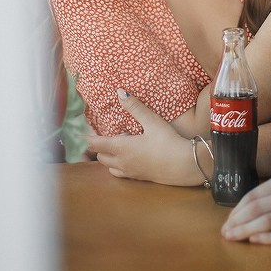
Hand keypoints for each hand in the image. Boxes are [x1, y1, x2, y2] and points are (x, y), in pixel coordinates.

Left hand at [86, 89, 202, 185]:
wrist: (185, 165)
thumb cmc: (168, 141)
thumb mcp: (152, 121)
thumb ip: (135, 107)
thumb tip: (119, 92)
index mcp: (121, 148)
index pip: (95, 144)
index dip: (88, 138)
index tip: (85, 132)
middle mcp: (122, 162)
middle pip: (100, 157)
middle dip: (101, 147)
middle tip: (113, 134)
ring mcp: (131, 172)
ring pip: (110, 167)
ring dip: (110, 157)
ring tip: (123, 146)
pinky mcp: (140, 178)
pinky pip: (122, 173)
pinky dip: (120, 165)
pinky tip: (133, 157)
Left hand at [221, 169, 270, 244]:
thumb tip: (246, 208)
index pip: (253, 195)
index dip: (237, 210)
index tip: (228, 220)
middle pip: (256, 209)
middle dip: (237, 222)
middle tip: (225, 233)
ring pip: (267, 222)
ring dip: (246, 232)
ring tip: (234, 238)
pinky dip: (267, 239)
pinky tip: (255, 241)